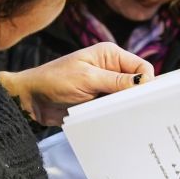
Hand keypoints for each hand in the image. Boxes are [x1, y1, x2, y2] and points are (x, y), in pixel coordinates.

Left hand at [0, 42, 155, 126]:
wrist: (32, 99)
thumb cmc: (54, 81)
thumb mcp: (87, 79)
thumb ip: (116, 81)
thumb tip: (144, 83)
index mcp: (110, 55)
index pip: (141, 67)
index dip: (147, 82)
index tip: (147, 99)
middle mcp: (111, 69)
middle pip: (137, 84)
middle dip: (139, 97)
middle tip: (142, 113)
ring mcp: (106, 86)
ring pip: (127, 99)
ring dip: (127, 109)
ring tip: (130, 121)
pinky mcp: (100, 102)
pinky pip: (116, 109)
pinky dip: (117, 116)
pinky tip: (120, 124)